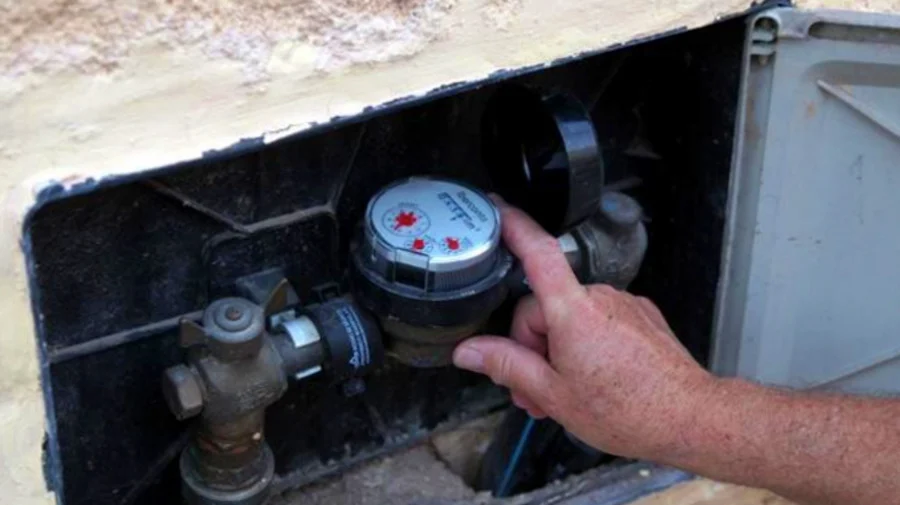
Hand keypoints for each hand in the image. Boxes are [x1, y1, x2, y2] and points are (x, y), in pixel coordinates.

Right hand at [452, 198, 715, 459]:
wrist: (688, 418)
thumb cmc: (629, 410)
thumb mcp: (552, 394)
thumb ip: (506, 366)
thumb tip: (471, 352)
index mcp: (574, 311)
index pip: (538, 252)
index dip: (514, 227)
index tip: (497, 209)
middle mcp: (601, 298)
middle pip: (544, 307)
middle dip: (532, 347)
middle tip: (533, 389)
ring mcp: (624, 305)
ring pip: (571, 318)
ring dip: (558, 351)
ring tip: (565, 393)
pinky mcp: (640, 317)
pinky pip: (598, 322)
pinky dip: (586, 346)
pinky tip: (593, 380)